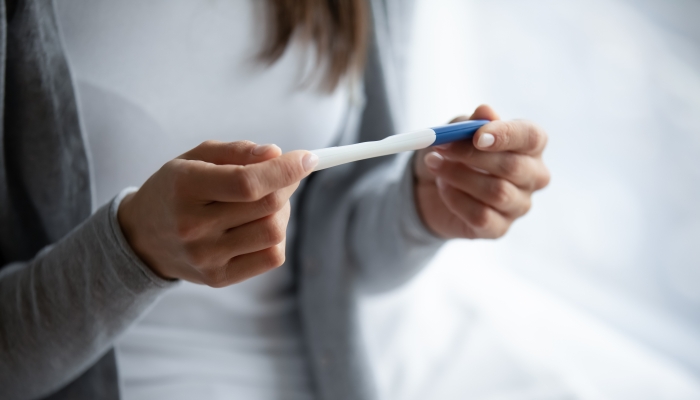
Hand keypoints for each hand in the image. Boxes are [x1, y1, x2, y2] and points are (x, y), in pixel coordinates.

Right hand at [118, 140, 317, 286]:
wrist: (142, 237)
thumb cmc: (177, 188)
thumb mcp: (195, 157)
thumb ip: (237, 152)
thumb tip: (277, 153)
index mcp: (185, 187)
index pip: (247, 182)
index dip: (285, 169)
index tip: (308, 158)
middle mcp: (193, 226)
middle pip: (267, 206)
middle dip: (286, 185)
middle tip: (283, 176)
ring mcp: (205, 257)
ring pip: (274, 232)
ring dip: (281, 212)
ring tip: (265, 203)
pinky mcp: (218, 278)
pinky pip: (271, 258)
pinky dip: (275, 237)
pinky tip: (258, 226)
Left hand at [414, 105, 549, 238]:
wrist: (429, 188)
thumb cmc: (453, 154)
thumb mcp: (457, 131)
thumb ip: (472, 122)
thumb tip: (485, 111)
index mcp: (530, 146)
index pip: (532, 137)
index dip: (507, 135)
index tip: (477, 136)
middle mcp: (533, 176)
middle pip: (513, 167)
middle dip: (472, 156)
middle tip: (441, 147)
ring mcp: (519, 205)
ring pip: (497, 192)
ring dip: (458, 176)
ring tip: (435, 165)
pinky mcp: (499, 228)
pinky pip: (481, 215)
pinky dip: (455, 199)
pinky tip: (443, 188)